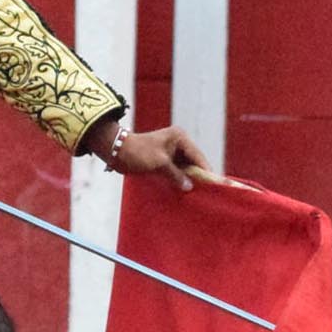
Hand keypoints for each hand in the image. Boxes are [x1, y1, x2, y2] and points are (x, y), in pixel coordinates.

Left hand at [87, 118, 215, 190]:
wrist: (116, 151)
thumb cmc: (137, 153)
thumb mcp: (159, 163)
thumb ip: (175, 175)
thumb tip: (189, 186)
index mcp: (180, 138)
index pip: (198, 156)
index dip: (206, 170)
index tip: (215, 184)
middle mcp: (178, 143)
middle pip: (194, 162)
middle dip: (199, 176)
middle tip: (209, 191)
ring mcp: (172, 152)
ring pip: (186, 168)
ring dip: (189, 179)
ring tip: (199, 193)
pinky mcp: (165, 160)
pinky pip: (177, 171)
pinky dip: (180, 180)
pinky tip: (185, 190)